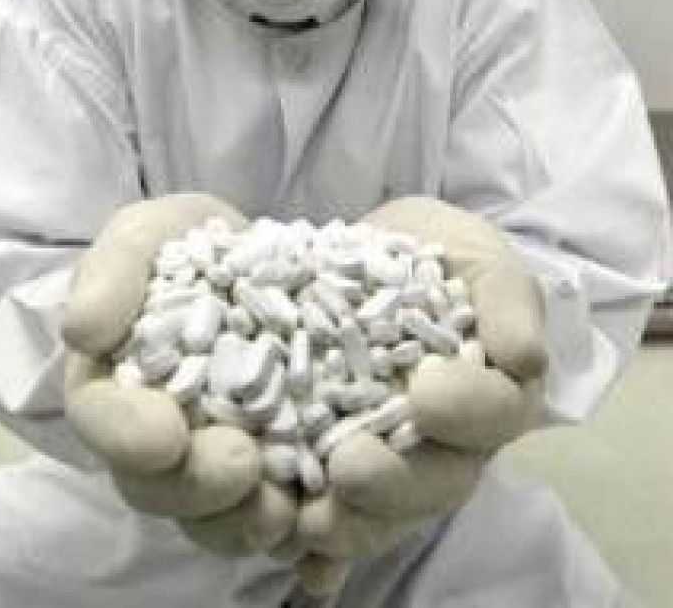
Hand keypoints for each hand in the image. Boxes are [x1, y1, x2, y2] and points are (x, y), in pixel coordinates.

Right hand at [62, 193, 296, 556]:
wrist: (273, 256)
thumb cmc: (193, 245)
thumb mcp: (149, 236)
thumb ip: (113, 272)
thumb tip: (81, 331)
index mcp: (115, 386)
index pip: (104, 420)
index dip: (126, 435)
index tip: (163, 436)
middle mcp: (163, 440)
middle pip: (162, 488)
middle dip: (197, 486)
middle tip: (241, 465)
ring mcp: (223, 462)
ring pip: (222, 519)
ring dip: (249, 522)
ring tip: (286, 505)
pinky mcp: (285, 471)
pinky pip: (290, 514)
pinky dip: (309, 521)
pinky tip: (330, 507)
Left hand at [291, 196, 547, 589]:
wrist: (378, 254)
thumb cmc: (445, 258)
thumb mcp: (482, 262)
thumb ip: (507, 301)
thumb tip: (527, 357)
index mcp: (492, 394)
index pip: (494, 412)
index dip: (466, 410)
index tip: (427, 395)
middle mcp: (446, 442)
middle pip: (433, 480)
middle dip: (393, 483)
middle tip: (349, 472)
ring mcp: (390, 457)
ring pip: (380, 509)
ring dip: (347, 526)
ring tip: (307, 527)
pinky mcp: (333, 460)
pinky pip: (330, 513)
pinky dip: (318, 553)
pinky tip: (297, 570)